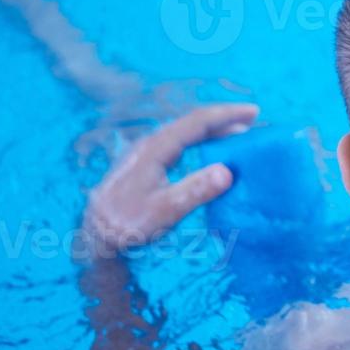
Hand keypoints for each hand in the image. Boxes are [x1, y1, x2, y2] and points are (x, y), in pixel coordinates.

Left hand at [81, 103, 259, 254]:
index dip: (226, 115)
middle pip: (192, 123)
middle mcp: (151, 144)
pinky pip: (178, 142)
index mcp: (156, 149)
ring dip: (212, 130)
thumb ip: (195, 191)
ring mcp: (146, 153)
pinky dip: (199, 140)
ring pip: (184, 132)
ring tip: (237, 133)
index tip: (253, 113)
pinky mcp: (144, 164)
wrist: (95, 235)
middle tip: (252, 120)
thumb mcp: (165, 211)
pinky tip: (207, 149)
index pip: (197, 123)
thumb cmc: (128, 224)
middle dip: (223, 119)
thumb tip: (227, 171)